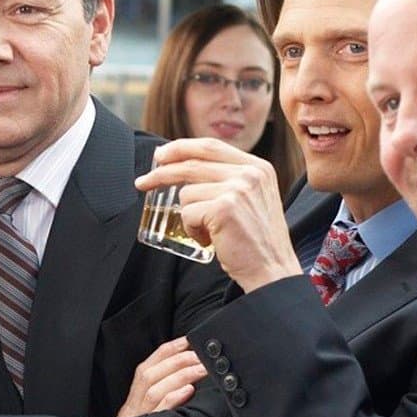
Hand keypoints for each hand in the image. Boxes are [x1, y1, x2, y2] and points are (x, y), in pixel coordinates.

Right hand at [116, 337, 207, 416]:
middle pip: (152, 373)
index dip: (170, 349)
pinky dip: (172, 398)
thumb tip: (189, 376)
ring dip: (180, 375)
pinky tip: (188, 391)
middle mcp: (134, 403)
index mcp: (135, 394)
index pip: (150, 363)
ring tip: (201, 369)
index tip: (190, 340)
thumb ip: (163, 392)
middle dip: (178, 360)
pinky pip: (158, 412)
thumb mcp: (148, 411)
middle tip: (202, 355)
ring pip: (155, 389)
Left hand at [137, 138, 304, 292]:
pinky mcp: (224, 209)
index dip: (181, 148)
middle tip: (144, 182)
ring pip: (187, 193)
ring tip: (208, 232)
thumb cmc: (258, 242)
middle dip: (162, 172)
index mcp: (258, 167)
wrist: (273, 270)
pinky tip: (209, 240)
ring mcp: (237, 189)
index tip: (161, 156)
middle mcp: (250, 173)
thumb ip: (231, 180)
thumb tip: (188, 169)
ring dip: (189, 216)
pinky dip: (192, 230)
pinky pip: (187, 213)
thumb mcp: (254, 199)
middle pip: (192, 163)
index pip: (211, 146)